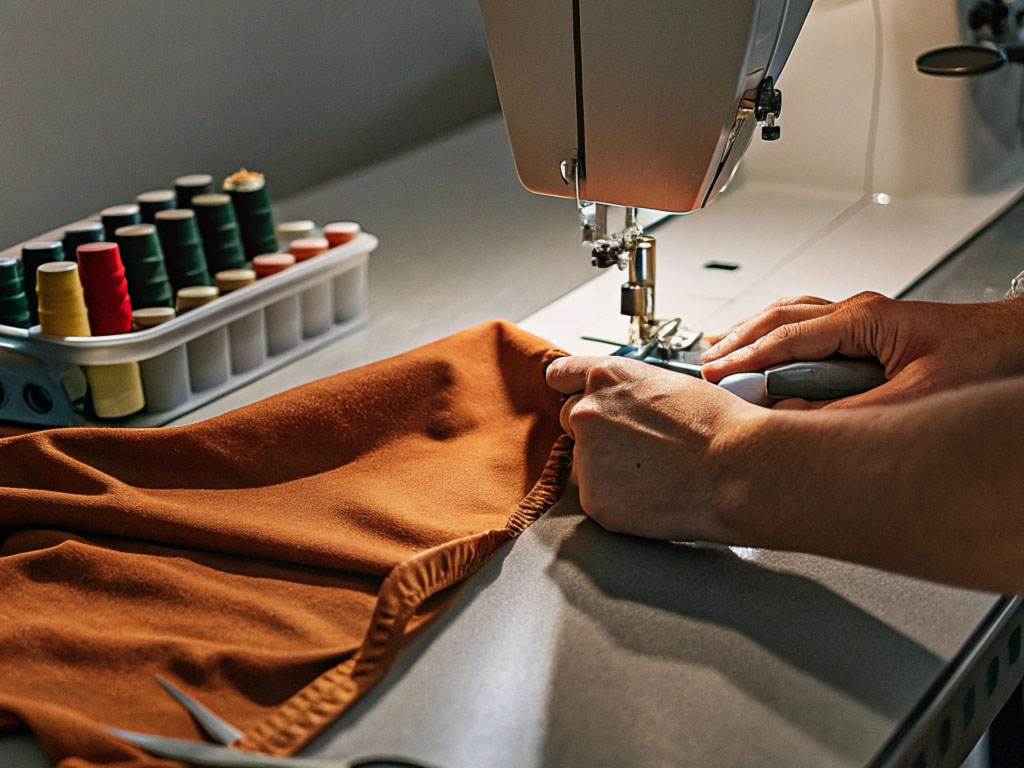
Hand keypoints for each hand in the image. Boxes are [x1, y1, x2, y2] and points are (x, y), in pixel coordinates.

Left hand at [546, 355, 763, 540]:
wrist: (737, 468)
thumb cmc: (717, 425)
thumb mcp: (668, 384)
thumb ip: (629, 392)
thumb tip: (623, 406)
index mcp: (606, 377)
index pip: (560, 375)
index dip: (570, 388)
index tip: (573, 396)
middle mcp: (586, 412)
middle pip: (571, 421)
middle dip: (596, 432)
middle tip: (639, 447)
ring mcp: (586, 458)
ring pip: (586, 463)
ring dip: (609, 468)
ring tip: (656, 472)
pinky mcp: (595, 499)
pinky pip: (599, 497)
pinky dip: (620, 500)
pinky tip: (654, 494)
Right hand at [700, 292, 1023, 407]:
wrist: (1015, 343)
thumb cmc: (982, 359)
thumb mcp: (914, 398)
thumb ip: (852, 413)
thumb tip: (798, 424)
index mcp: (865, 319)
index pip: (788, 336)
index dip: (747, 358)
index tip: (717, 375)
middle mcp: (856, 312)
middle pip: (778, 318)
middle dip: (737, 341)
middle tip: (706, 367)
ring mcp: (858, 317)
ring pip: (788, 315)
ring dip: (750, 333)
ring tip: (717, 351)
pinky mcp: (863, 329)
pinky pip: (804, 324)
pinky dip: (772, 334)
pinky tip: (760, 345)